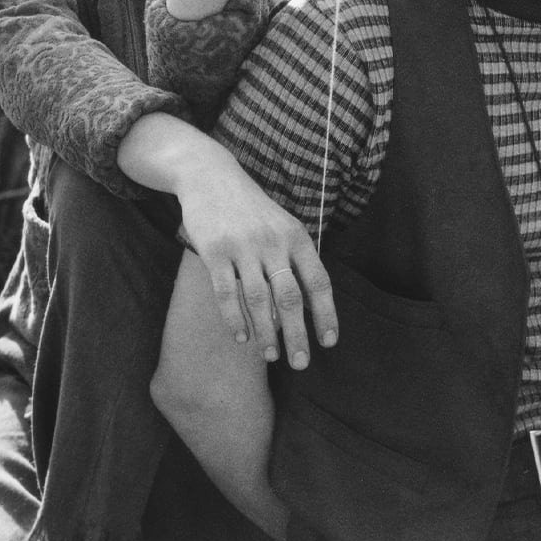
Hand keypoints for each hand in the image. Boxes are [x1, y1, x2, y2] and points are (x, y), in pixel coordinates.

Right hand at [175, 146, 338, 369]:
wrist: (211, 176)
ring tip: (272, 356)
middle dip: (298, 334)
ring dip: (267, 333)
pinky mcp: (214, 251)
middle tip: (300, 364)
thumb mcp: (283, 225)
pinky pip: (227, 293)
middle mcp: (272, 242)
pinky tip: (242, 338)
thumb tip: (312, 306)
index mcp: (295, 236)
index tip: (329, 342)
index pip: (318, 280)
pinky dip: (235, 319)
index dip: (326, 313)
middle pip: (290, 297)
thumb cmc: (252, 209)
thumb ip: (297, 260)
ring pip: (259, 300)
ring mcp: (242, 246)